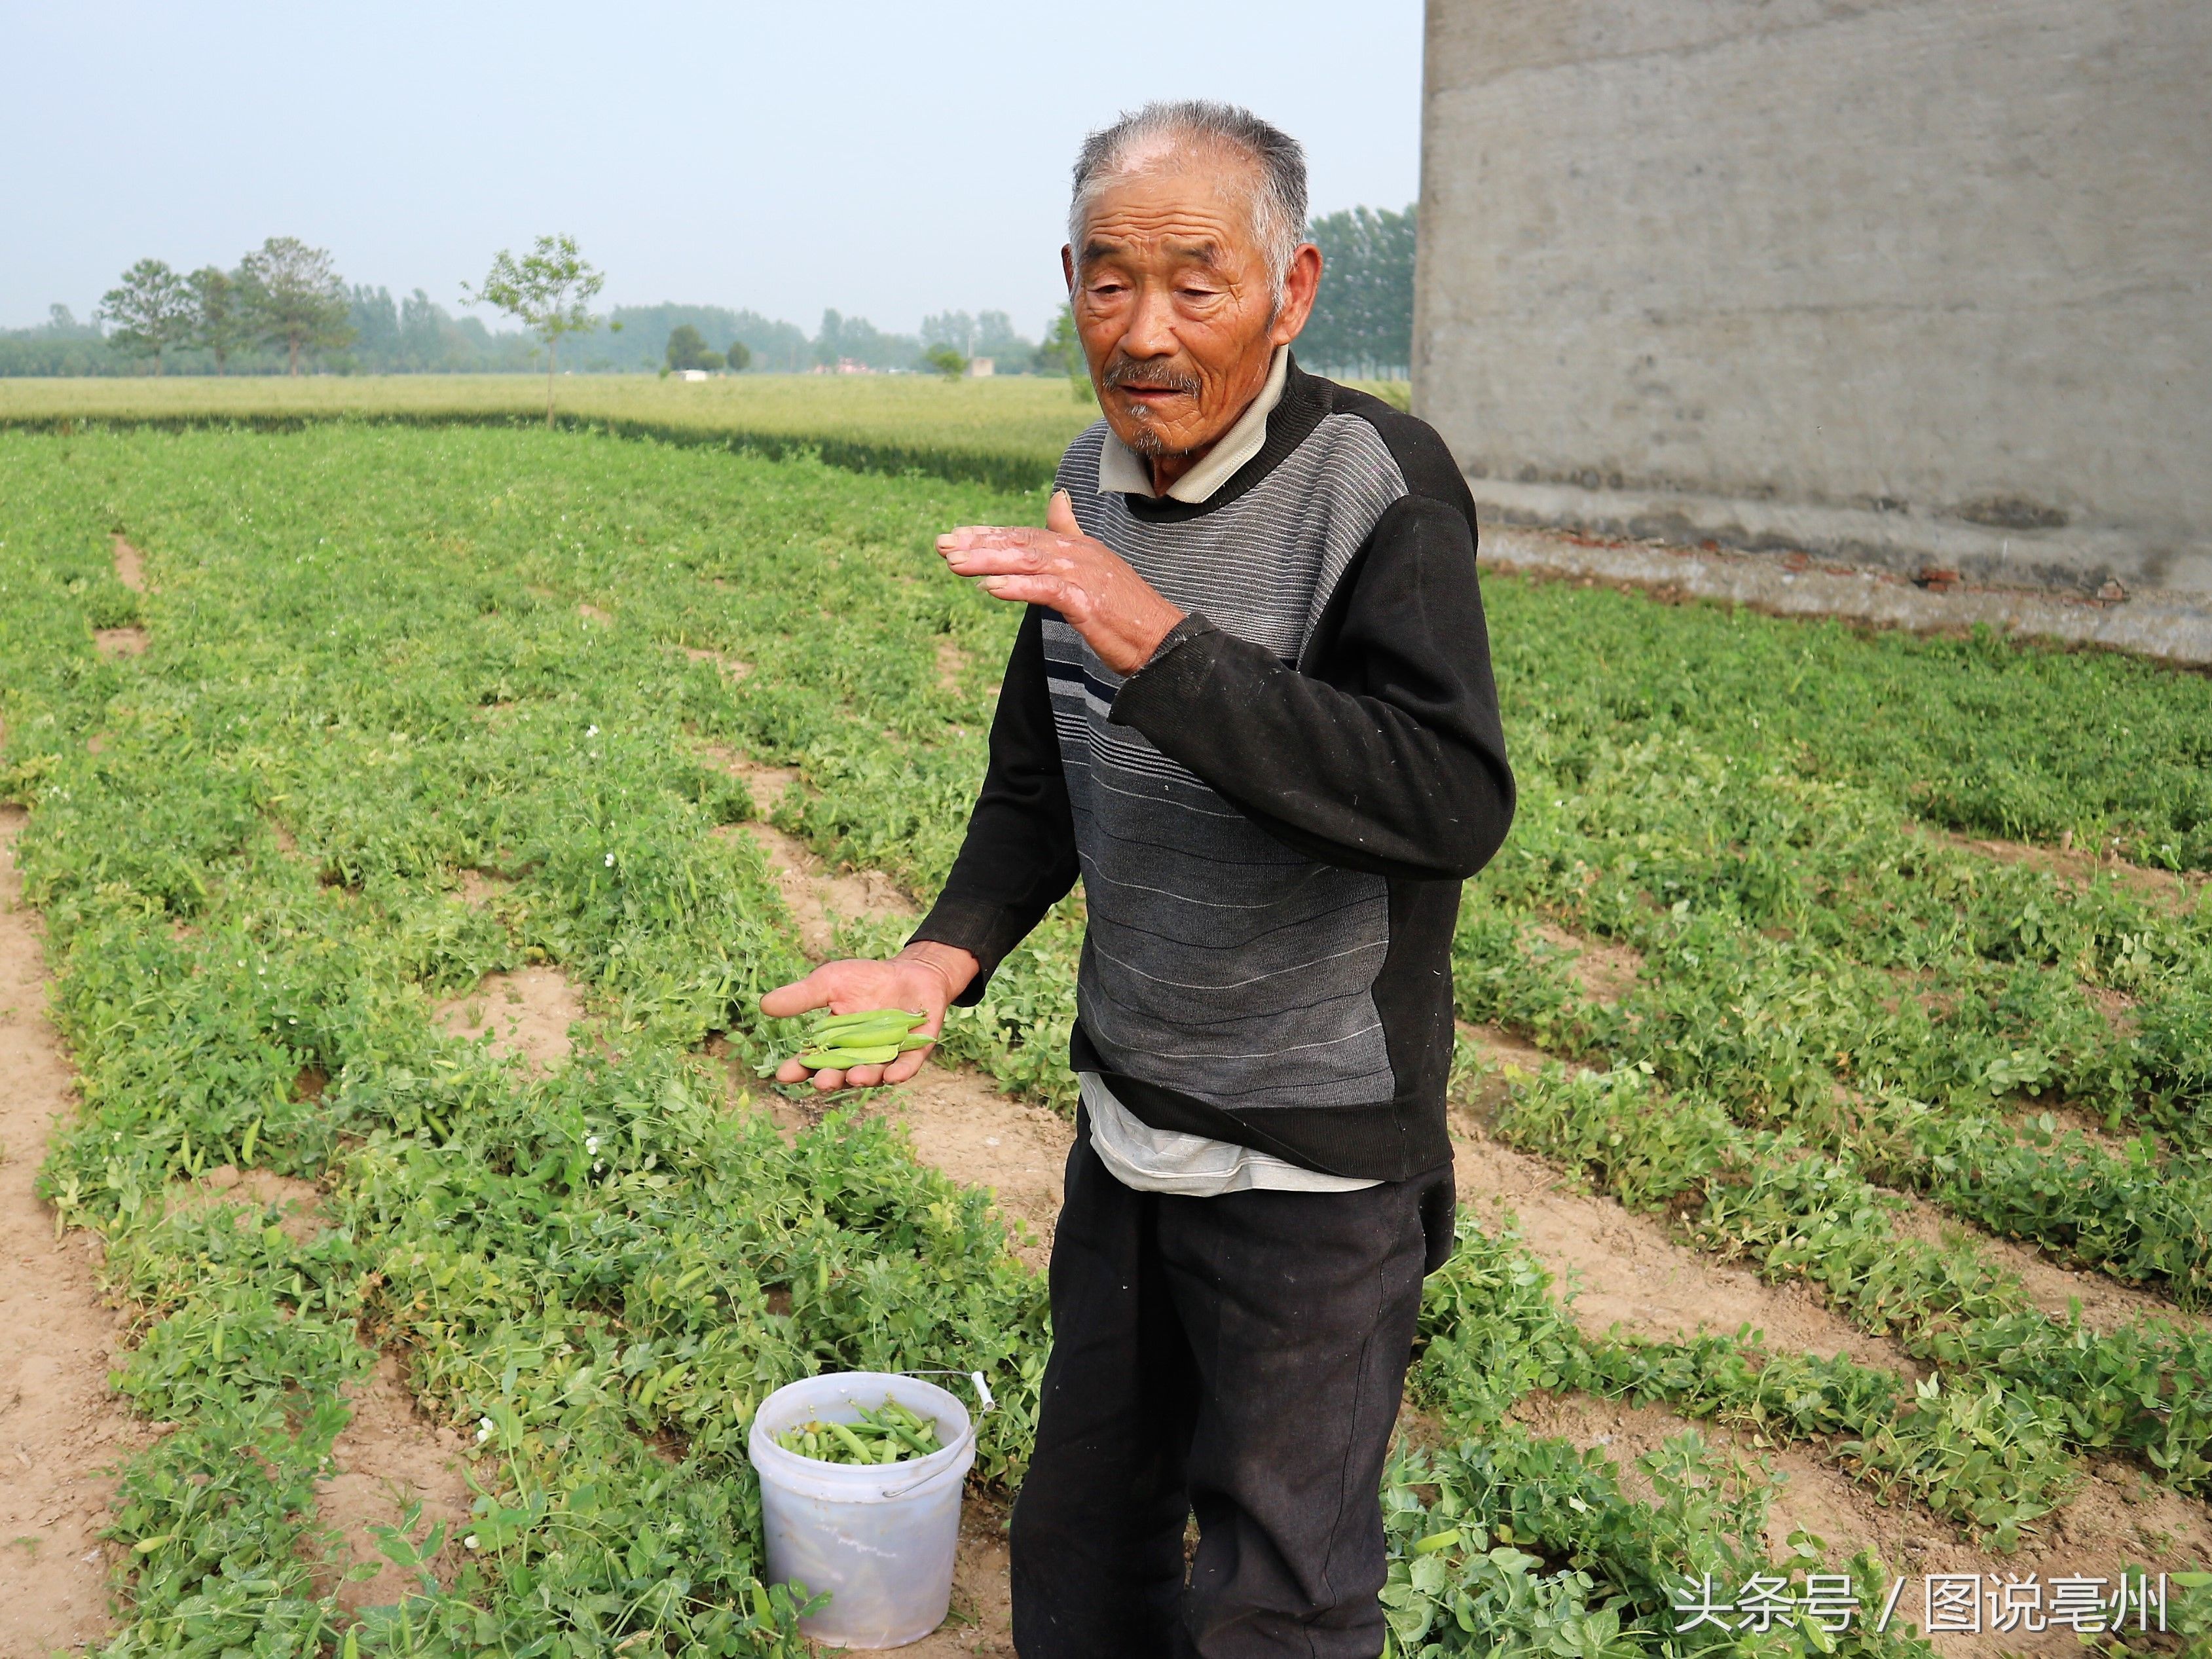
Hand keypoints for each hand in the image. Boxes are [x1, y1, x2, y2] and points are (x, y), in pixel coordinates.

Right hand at [759, 942, 978, 1091]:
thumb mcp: (829, 982)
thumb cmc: (865, 979)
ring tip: (856, 1077)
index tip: (784, 1074)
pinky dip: (899, 1072)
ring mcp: (886, 1057)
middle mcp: (857, 1057)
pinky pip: (906, 1067)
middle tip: (822, 1082)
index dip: (798, 1070)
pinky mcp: (914, 1053)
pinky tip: (892, 1076)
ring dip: (864, 1078)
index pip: (812, 1061)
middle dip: (831, 1079)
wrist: (910, 972)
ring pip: (872, 1074)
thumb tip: (764, 1004)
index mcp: (833, 1044)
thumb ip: (802, 997)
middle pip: (841, 1074)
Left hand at [938, 490, 1183, 676]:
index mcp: (1078, 547)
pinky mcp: (1088, 602)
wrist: (1164, 643)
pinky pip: (1047, 590)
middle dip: (979, 544)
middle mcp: (1079, 554)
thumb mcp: (1096, 566)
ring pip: (1027, 562)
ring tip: (955, 564)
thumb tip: (1057, 498)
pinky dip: (1018, 588)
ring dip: (989, 562)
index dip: (988, 536)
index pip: (1025, 536)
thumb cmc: (1127, 612)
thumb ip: (1071, 533)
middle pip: (1020, 544)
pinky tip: (991, 589)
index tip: (954, 537)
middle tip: (942, 546)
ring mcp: (1085, 576)